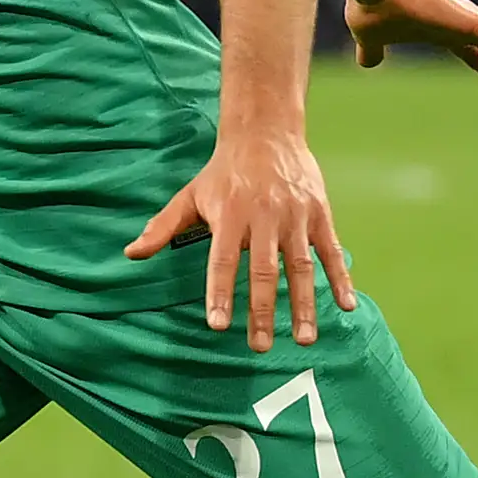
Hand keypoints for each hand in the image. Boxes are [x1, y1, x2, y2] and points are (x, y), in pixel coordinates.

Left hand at [126, 128, 357, 347]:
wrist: (266, 131)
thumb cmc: (224, 171)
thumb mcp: (190, 194)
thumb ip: (163, 227)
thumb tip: (132, 253)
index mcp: (230, 215)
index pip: (223, 260)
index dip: (220, 292)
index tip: (218, 325)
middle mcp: (264, 217)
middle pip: (264, 271)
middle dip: (263, 311)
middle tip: (260, 346)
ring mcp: (295, 216)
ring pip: (301, 267)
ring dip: (304, 305)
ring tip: (304, 339)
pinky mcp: (319, 214)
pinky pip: (331, 251)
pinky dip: (341, 279)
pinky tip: (346, 306)